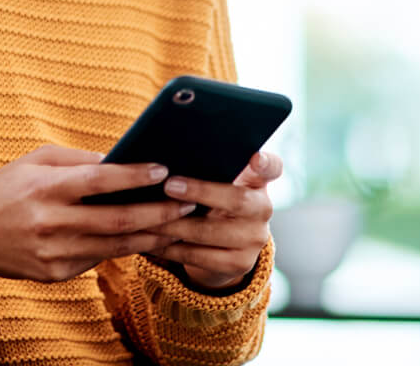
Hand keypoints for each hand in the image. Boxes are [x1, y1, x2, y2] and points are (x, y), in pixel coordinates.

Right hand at [0, 145, 198, 282]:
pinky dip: (125, 249)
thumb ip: (78, 160)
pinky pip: (98, 260)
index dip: (133, 175)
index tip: (164, 168)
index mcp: (46, 188)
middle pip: (116, 220)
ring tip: (179, 222)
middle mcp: (50, 223)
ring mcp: (53, 253)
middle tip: (189, 201)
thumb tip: (121, 158)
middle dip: (157, 211)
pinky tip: (148, 238)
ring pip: (115, 246)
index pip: (98, 181)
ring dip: (151, 235)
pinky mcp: (55, 274)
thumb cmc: (6, 187)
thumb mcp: (35, 161)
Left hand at [144, 150, 282, 289]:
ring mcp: (254, 239)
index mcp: (257, 181)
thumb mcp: (218, 182)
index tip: (255, 158)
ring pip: (212, 232)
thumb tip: (168, 154)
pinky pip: (200, 257)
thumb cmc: (212, 200)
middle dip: (201, 192)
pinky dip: (171, 248)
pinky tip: (150, 241)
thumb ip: (209, 167)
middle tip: (169, 186)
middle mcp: (262, 209)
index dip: (265, 163)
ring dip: (175, 224)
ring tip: (148, 215)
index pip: (271, 167)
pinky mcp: (239, 264)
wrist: (222, 247)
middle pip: (238, 200)